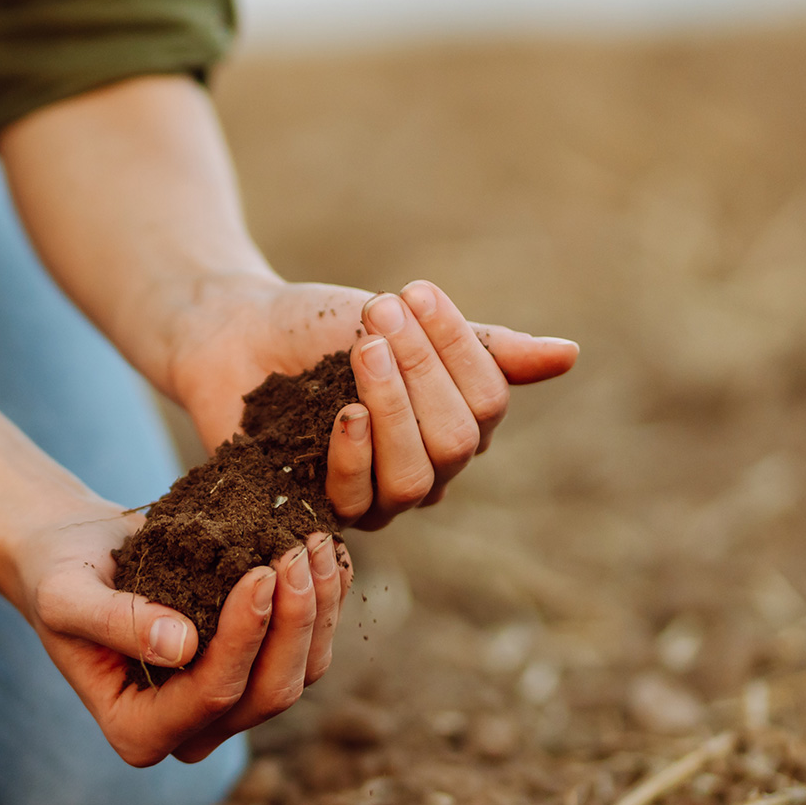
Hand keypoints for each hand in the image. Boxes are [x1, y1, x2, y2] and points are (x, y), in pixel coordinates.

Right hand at [15, 499, 351, 765]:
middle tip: (297, 551)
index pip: (211, 695)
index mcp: (138, 731)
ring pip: (299, 675)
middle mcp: (190, 732)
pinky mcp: (253, 670)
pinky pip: (307, 649)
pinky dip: (324, 603)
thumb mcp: (65, 594)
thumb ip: (113, 622)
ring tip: (315, 544)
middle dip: (293, 623)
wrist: (74, 554)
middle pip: (267, 694)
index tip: (259, 572)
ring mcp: (228, 705)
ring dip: (317, 610)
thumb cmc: (58, 574)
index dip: (244, 638)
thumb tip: (181, 647)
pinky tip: (329, 556)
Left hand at [168, 275, 577, 530]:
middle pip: (456, 443)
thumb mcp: (400, 323)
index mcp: (455, 419)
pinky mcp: (322, 512)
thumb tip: (570, 354)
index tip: (413, 292)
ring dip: (394, 409)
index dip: (458, 348)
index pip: (487, 401)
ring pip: (417, 479)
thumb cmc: (321, 326)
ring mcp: (375, 497)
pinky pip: (359, 501)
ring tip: (364, 350)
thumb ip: (480, 345)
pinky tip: (344, 414)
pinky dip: (357, 455)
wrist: (235, 333)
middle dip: (423, 372)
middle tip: (378, 316)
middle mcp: (425, 469)